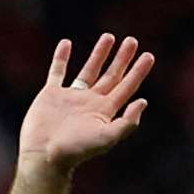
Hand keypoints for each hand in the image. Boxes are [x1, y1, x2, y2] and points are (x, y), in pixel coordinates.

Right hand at [17, 35, 155, 169]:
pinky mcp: (51, 95)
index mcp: (105, 111)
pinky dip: (61, 57)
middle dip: (122, 59)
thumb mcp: (107, 138)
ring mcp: (71, 98)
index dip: (138, 71)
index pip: (126, 87)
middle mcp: (90, 102)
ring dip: (99, 54)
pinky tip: (66, 43)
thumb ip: (127, 122)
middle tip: (133, 41)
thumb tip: (143, 101)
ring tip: (109, 37)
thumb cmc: (76, 150)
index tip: (149, 55)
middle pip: (111, 76)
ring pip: (89, 71)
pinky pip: (57, 71)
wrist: (44, 156)